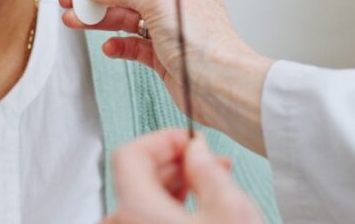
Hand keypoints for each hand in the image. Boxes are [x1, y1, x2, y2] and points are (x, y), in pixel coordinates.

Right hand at [59, 0, 272, 154]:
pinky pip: (133, 46)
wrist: (220, 86)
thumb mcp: (159, 0)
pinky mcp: (164, 57)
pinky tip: (108, 47)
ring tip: (76, 20)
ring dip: (101, 20)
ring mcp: (169, 32)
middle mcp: (176, 5)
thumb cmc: (207, 43)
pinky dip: (118, 45)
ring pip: (127, 20)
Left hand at [103, 129, 262, 223]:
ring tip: (209, 185)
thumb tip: (197, 150)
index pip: (130, 153)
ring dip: (173, 185)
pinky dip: (167, 206)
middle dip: (174, 162)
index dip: (163, 139)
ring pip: (140, 198)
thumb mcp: (231, 209)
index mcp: (135, 208)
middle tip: (207, 161)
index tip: (188, 140)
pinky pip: (143, 217)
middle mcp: (123, 223)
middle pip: (135, 175)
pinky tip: (198, 208)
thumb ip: (208, 170)